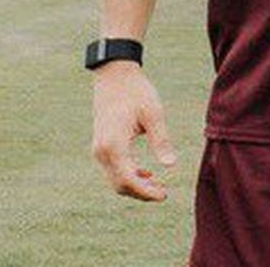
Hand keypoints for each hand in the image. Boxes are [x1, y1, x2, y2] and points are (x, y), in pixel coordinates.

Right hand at [91, 62, 177, 201]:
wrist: (114, 75)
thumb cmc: (136, 91)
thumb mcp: (153, 114)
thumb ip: (161, 140)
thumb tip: (170, 165)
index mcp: (113, 145)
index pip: (127, 180)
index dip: (145, 192)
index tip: (164, 195)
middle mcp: (101, 151)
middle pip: (119, 185)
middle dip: (141, 193)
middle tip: (164, 193)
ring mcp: (99, 149)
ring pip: (114, 179)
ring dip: (135, 185)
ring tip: (158, 185)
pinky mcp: (101, 145)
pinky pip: (113, 169)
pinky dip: (128, 175)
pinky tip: (146, 174)